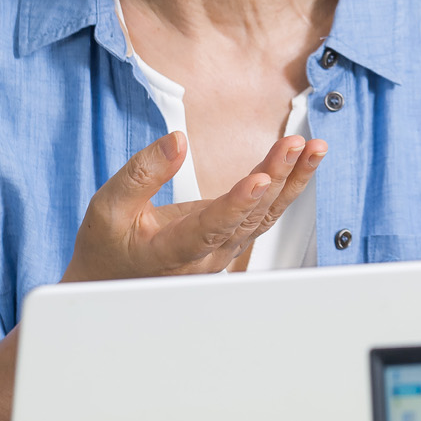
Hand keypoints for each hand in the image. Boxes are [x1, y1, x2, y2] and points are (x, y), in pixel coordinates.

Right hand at [61, 131, 327, 282]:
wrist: (112, 280)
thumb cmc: (107, 245)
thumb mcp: (109, 206)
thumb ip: (142, 173)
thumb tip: (177, 141)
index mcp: (170, 250)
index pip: (209, 227)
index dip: (236, 205)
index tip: (260, 180)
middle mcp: (205, 255)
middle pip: (249, 217)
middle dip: (276, 178)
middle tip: (296, 145)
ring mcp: (223, 250)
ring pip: (265, 215)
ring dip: (291, 180)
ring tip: (313, 147)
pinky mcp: (232, 239)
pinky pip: (266, 213)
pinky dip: (287, 185)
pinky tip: (303, 160)